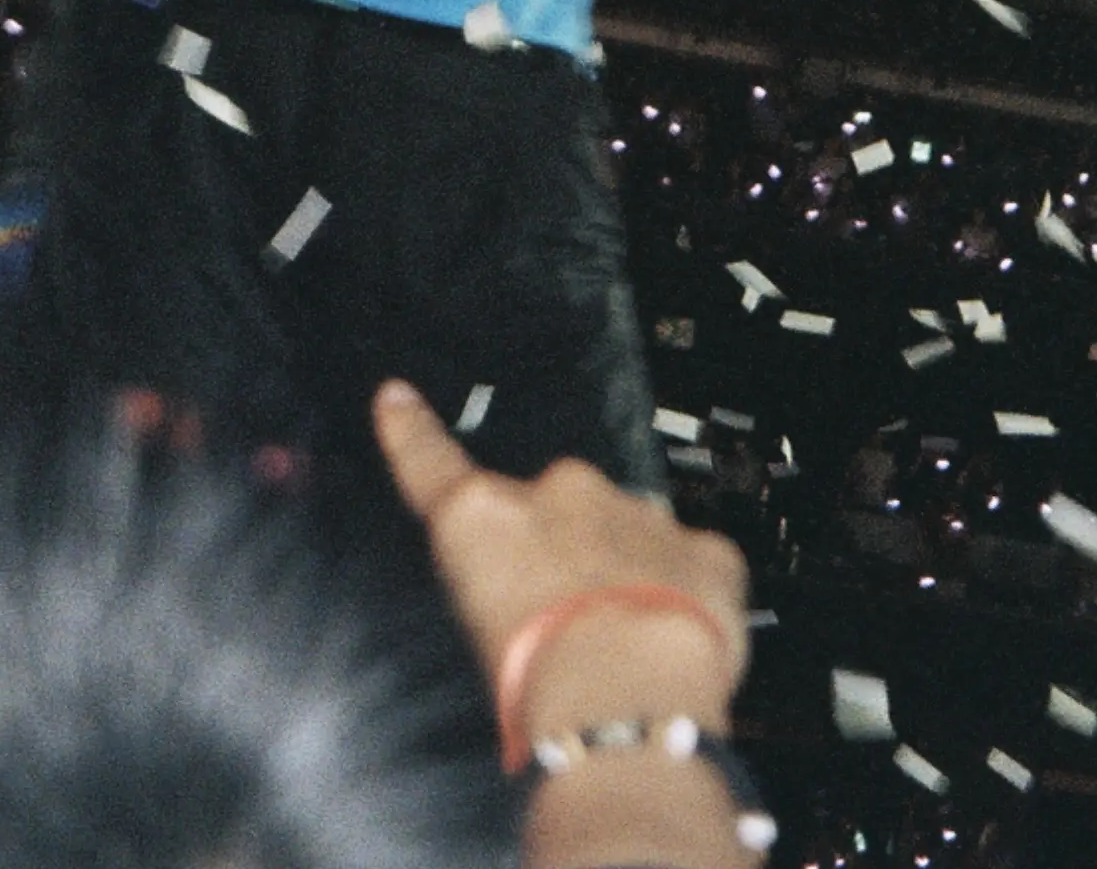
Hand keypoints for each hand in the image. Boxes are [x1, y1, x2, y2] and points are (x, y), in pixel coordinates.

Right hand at [373, 382, 748, 724]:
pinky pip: (694, 561)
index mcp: (485, 518)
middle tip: (570, 621)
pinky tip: (680, 638)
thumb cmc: (535, 685)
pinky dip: (688, 593)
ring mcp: (634, 513)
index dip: (411, 431)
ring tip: (624, 646)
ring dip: (626, 573)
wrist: (624, 697)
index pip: (435, 465)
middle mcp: (559, 494)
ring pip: (628, 532)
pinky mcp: (700, 546)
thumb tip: (526, 609)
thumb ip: (500, 595)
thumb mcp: (482, 638)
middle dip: (566, 551)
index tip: (395, 399)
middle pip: (558, 509)